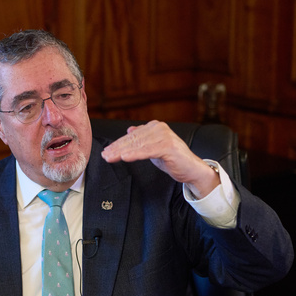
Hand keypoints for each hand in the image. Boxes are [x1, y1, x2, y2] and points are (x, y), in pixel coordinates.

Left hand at [100, 120, 219, 197]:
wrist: (191, 169)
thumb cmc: (173, 159)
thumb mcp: (154, 147)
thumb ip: (143, 138)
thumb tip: (129, 130)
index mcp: (155, 127)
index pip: (132, 136)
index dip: (118, 144)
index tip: (106, 151)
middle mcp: (159, 128)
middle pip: (133, 139)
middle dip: (117, 148)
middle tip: (104, 155)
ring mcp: (164, 136)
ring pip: (138, 145)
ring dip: (122, 152)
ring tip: (110, 157)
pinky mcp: (168, 146)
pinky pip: (147, 151)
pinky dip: (135, 154)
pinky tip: (124, 157)